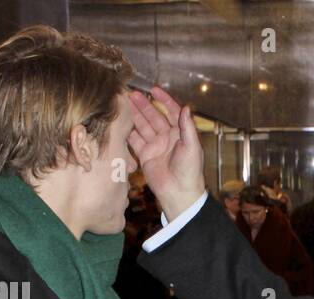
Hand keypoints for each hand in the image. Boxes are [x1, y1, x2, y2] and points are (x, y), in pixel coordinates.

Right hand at [128, 86, 205, 221]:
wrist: (179, 193)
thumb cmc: (189, 171)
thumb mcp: (192, 147)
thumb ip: (188, 127)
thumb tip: (186, 107)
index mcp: (180, 134)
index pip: (172, 112)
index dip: (164, 100)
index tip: (154, 90)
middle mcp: (167, 138)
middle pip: (154, 117)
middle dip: (144, 105)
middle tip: (132, 94)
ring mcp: (155, 146)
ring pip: (143, 126)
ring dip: (135, 115)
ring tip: (124, 102)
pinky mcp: (145, 156)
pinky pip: (135, 140)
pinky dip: (128, 131)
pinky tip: (121, 121)